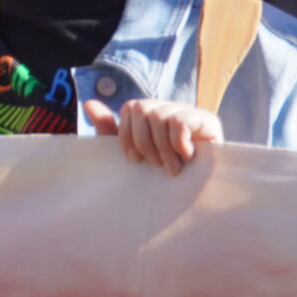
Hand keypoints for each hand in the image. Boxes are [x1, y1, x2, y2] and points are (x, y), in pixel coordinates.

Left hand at [85, 97, 222, 175]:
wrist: (200, 194)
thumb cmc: (161, 173)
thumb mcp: (132, 153)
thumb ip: (110, 130)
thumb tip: (89, 103)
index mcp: (150, 112)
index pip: (129, 108)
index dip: (127, 135)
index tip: (136, 160)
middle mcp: (168, 107)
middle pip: (141, 109)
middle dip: (144, 143)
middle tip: (156, 165)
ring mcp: (188, 111)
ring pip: (158, 117)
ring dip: (163, 149)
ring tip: (172, 168)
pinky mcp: (207, 120)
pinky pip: (179, 123)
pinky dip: (179, 145)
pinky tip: (188, 159)